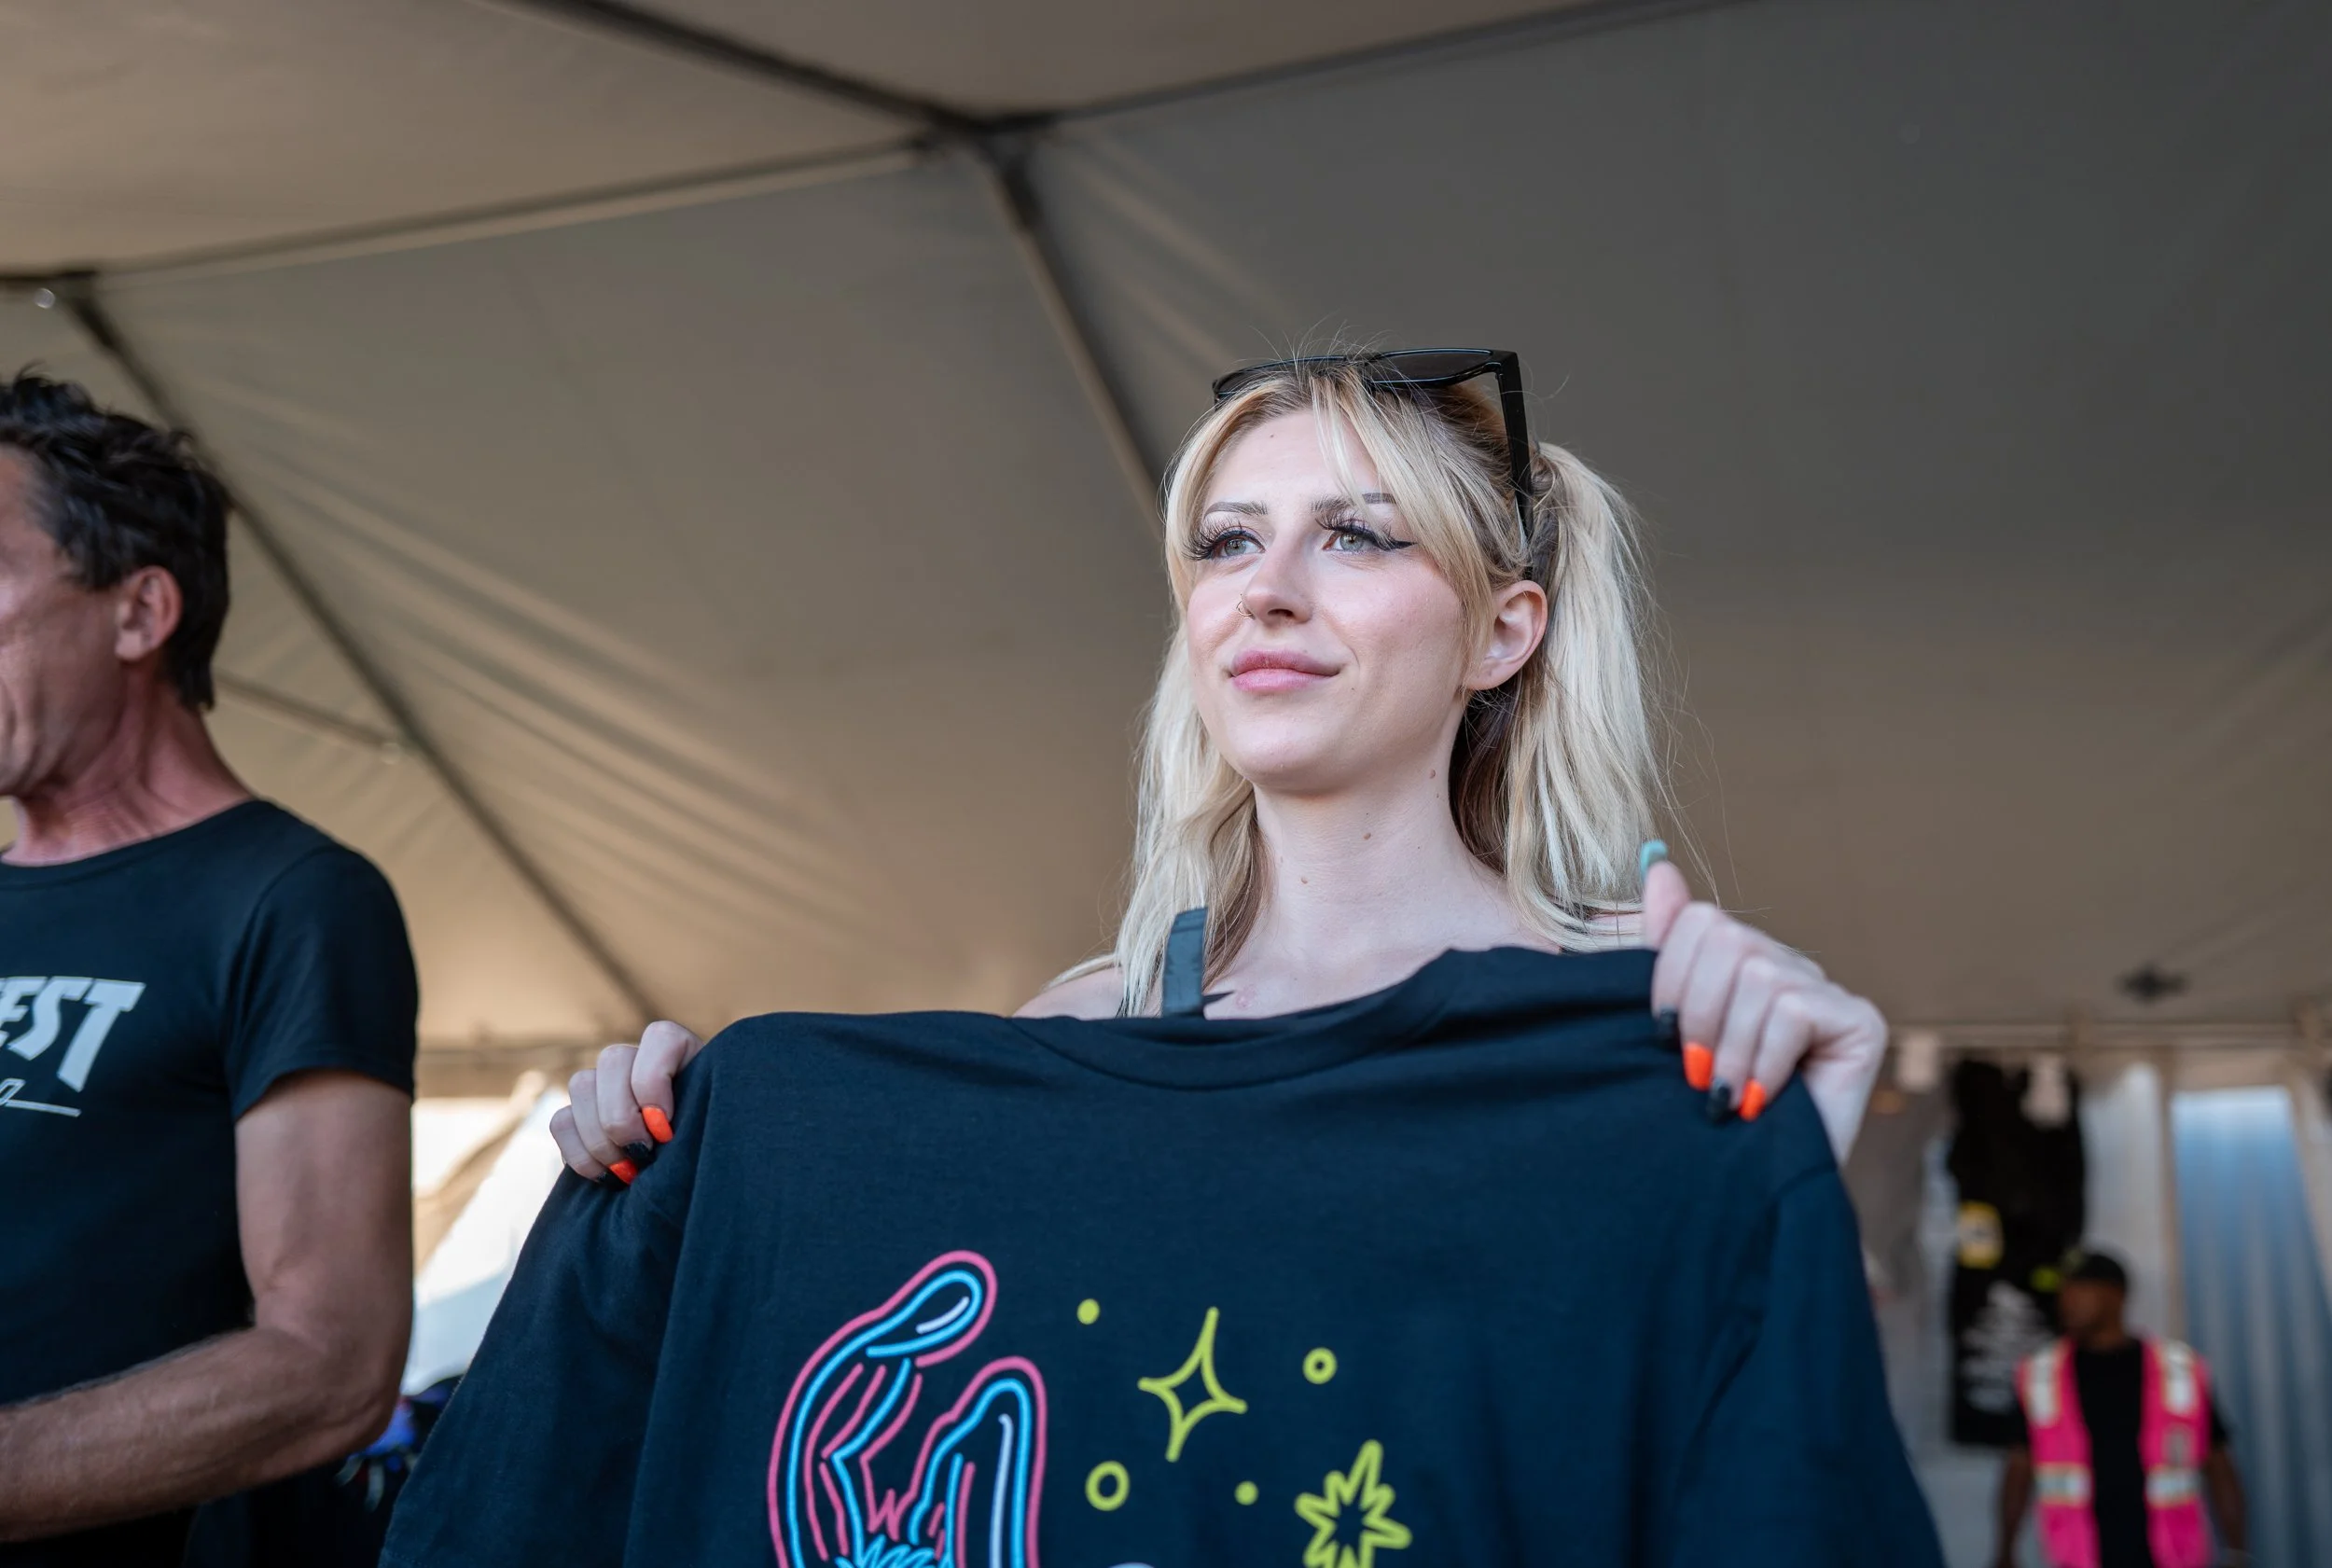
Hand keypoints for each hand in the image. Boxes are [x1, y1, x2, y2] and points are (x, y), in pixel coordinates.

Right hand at [548, 1021, 704, 1182]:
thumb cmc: (712, 1147)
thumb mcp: (717, 1127)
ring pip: (580, 1085)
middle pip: (612, 1059)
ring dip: (600, 1138)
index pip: (660, 1037)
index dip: (653, 1083)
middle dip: (622, 1117)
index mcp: (681, 1051)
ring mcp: (604, 1084)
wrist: (693, 1176)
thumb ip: (702, 1119)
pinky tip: (606, 1175)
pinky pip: (560, 1122)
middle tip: (644, 1156)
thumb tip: (666, 1133)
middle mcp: (638, 1059)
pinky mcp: (579, 1114)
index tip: (665, 1130)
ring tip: (628, 1172)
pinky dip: (579, 1154)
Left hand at [1641, 855, 1886, 1160]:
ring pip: (1760, 976)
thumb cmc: (1706, 1116)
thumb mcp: (1670, 1030)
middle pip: (1727, 939)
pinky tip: (1755, 1102)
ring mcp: (1829, 990)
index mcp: (1739, 963)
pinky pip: (1794, 1010)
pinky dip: (1763, 1061)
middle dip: (1696, 1014)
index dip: (1668, 978)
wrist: (1750, 1192)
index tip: (1659, 1039)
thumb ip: (1665, 949)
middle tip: (1691, 1075)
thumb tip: (1656, 863)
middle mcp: (1788, 966)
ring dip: (1729, 1049)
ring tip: (1722, 1097)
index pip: (1698, 921)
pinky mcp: (1861, 1021)